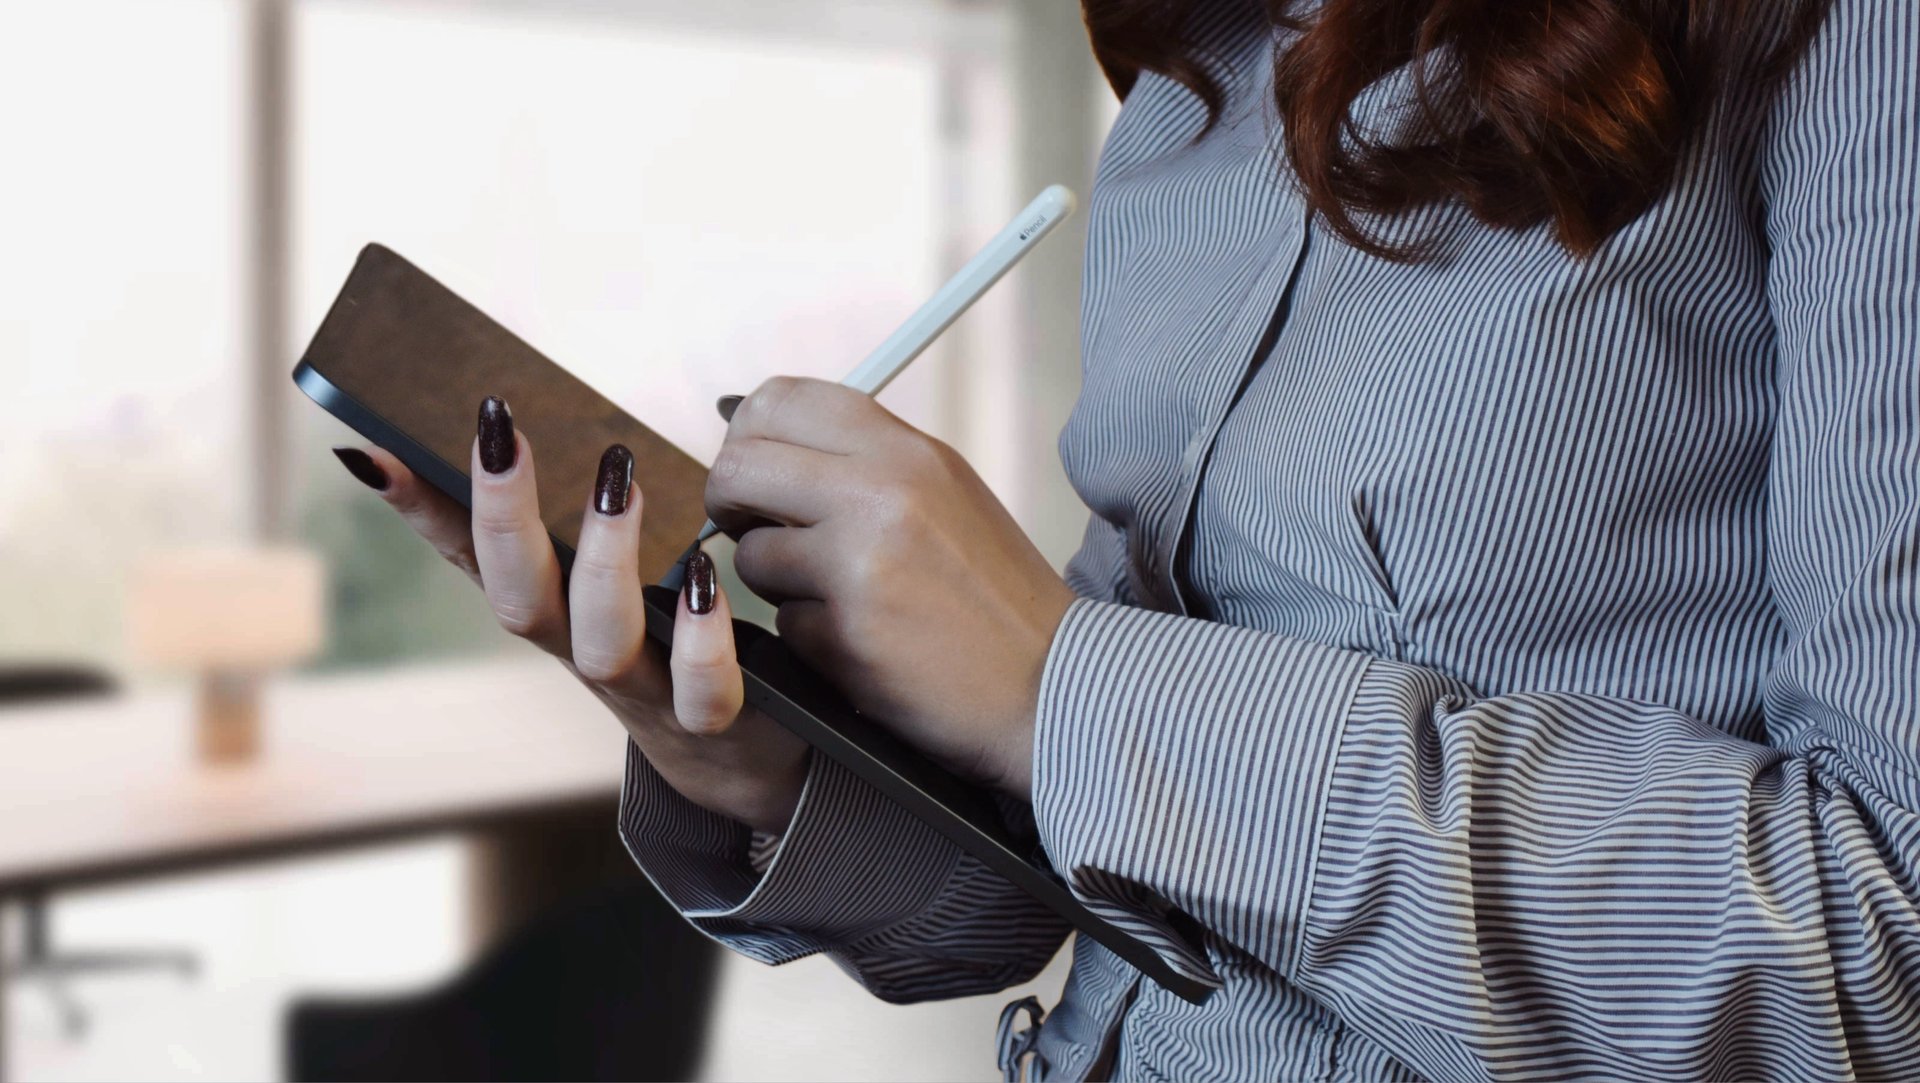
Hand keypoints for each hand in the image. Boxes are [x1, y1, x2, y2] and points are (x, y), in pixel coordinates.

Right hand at [332, 397, 808, 833]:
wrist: (741, 760)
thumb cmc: (671, 644)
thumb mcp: (613, 579)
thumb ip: (580, 513)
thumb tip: (533, 430)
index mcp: (555, 612)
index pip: (473, 558)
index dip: (424, 512)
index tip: (376, 448)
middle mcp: (583, 653)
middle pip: (521, 600)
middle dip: (503, 518)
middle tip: (502, 431)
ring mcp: (645, 692)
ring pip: (603, 642)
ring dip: (605, 561)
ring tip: (619, 481)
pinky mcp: (713, 721)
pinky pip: (703, 693)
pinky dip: (702, 640)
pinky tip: (707, 578)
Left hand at [706, 377, 1075, 799]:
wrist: (1047, 683)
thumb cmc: (993, 595)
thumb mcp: (943, 494)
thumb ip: (863, 462)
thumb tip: (763, 440)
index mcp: (907, 451)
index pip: (779, 400)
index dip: (747, 435)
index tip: (755, 468)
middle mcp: (883, 494)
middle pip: (739, 467)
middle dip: (730, 503)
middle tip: (752, 527)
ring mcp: (860, 565)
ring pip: (749, 553)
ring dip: (775, 580)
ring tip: (836, 594)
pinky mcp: (845, 635)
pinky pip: (780, 623)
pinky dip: (808, 634)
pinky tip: (861, 639)